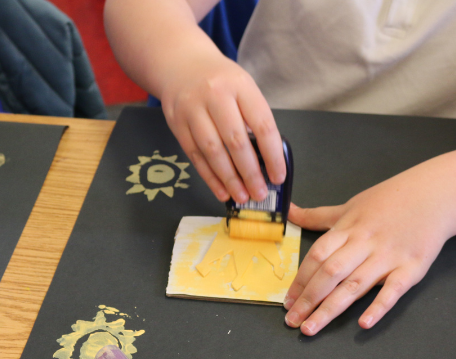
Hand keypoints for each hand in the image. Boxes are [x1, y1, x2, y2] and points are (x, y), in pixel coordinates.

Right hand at [160, 55, 284, 203]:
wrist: (182, 65)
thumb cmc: (221, 82)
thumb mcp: (243, 88)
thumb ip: (254, 118)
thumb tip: (266, 161)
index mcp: (240, 85)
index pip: (262, 125)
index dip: (272, 155)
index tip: (278, 176)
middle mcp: (215, 95)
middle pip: (235, 141)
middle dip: (250, 172)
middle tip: (260, 193)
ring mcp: (192, 109)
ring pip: (213, 151)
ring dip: (229, 179)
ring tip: (242, 196)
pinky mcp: (177, 123)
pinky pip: (195, 156)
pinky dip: (209, 177)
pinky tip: (222, 191)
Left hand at [283, 176, 455, 335]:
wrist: (435, 195)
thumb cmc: (390, 202)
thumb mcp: (351, 205)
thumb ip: (319, 216)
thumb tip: (289, 211)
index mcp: (348, 228)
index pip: (317, 256)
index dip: (300, 280)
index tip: (287, 301)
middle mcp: (365, 243)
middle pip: (331, 273)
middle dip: (308, 299)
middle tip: (292, 321)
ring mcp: (388, 256)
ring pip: (355, 285)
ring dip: (330, 309)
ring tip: (311, 328)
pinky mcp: (412, 268)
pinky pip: (393, 290)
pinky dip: (378, 306)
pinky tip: (363, 323)